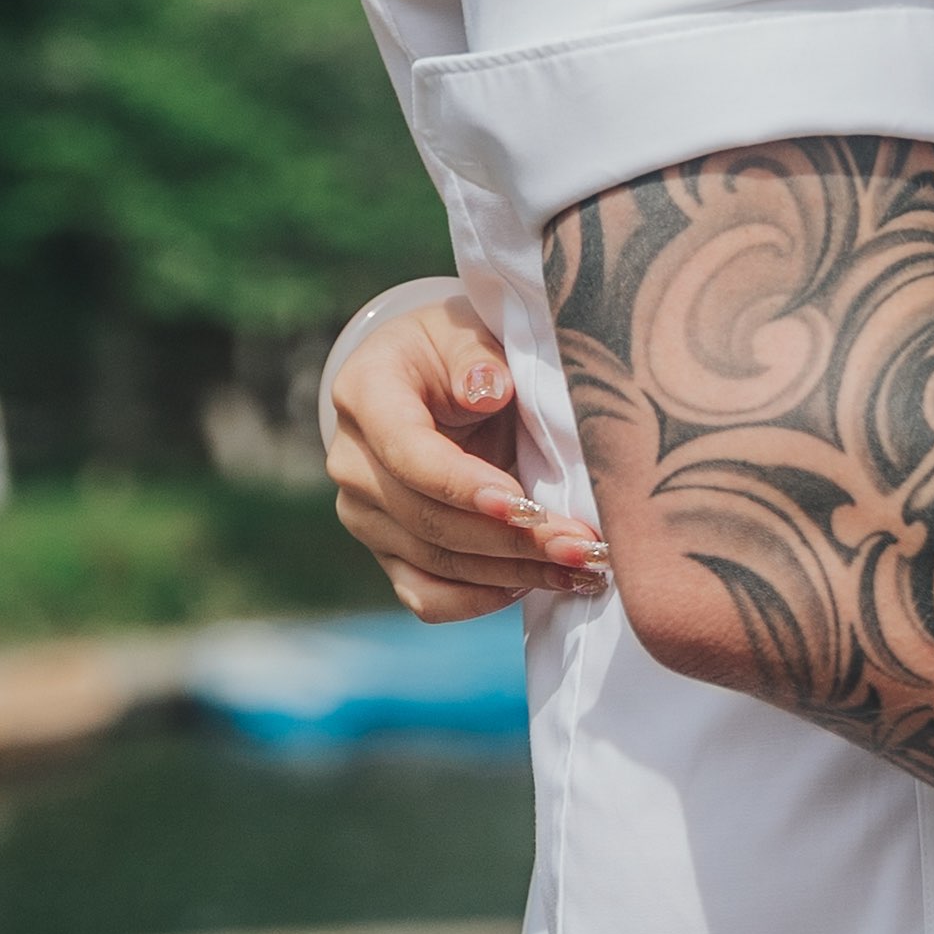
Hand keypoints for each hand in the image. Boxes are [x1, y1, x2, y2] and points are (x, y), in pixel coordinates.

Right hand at [322, 278, 602, 615]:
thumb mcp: (470, 332)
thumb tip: (487, 389)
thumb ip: (478, 358)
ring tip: (579, 568)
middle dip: (511, 539)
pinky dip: (478, 600)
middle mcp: (352, 461)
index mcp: (364, 392)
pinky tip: (533, 586)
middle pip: (428, 519)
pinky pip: (424, 596)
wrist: (433, 376)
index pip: (409, 453)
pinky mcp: (386, 549)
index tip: (526, 505)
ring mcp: (364, 513)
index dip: (465, 485)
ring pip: (436, 563)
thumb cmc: (459, 350)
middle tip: (581, 543)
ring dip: (512, 573)